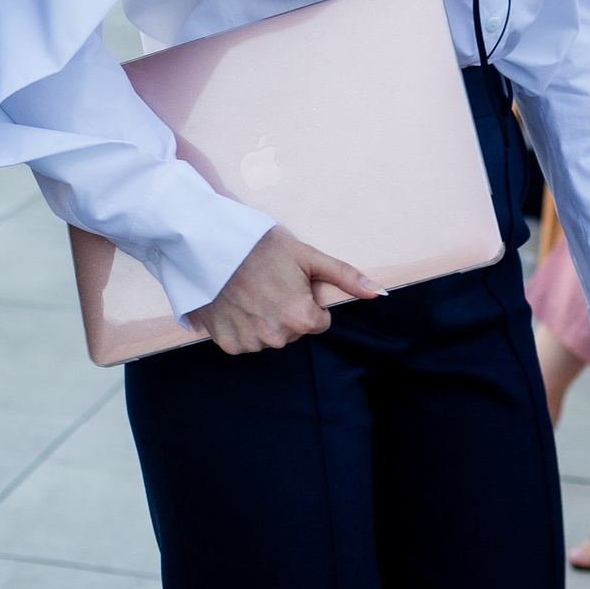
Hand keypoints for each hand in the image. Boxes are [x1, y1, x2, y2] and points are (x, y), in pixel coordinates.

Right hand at [191, 227, 380, 355]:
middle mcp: (278, 337)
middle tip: (269, 284)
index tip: (290, 282)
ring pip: (270, 337)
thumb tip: (379, 292)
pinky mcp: (228, 344)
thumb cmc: (261, 247)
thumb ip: (345, 277)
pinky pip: (245, 341)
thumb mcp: (308, 256)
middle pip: (294, 330)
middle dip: (287, 311)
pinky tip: (235, 303)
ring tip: (250, 291)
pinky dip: (242, 326)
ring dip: (264, 320)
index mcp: (301, 318)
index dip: (307, 300)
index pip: (318, 321)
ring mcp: (251, 342)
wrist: (211, 244)